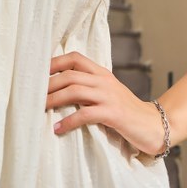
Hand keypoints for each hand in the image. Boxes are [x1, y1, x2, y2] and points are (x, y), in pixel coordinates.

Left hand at [46, 52, 165, 156]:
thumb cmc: (126, 111)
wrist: (155, 125)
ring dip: (53, 100)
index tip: (36, 73)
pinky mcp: (114, 114)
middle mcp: (104, 81)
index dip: (54, 63)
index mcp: (102, 73)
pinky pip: (86, 114)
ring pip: (75, 91)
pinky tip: (58, 129)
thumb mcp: (107, 93)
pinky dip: (69, 121)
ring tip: (39, 109)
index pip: (75, 58)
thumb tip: (59, 89)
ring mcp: (109, 96)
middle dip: (47, 84)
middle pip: (70, 74)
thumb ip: (89, 87)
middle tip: (31, 95)